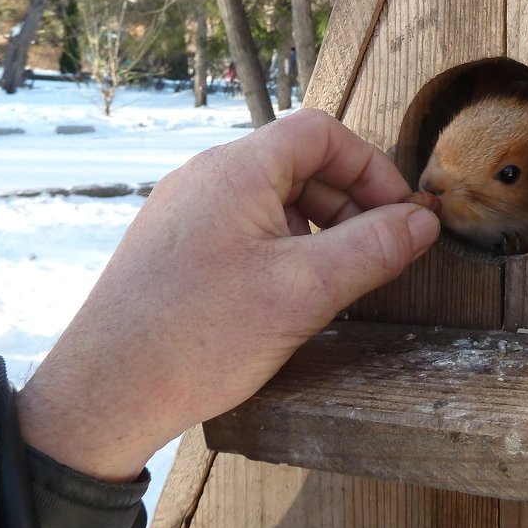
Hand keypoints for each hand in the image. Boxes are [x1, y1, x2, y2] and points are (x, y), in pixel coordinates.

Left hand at [16, 109, 439, 481]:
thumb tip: (423, 221)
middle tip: (376, 255)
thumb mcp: (304, 292)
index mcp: (235, 170)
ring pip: (270, 197)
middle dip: (348, 202)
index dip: (371, 168)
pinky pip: (241, 225)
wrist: (103, 396)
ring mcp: (183, 211)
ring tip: (335, 281)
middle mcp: (204, 177)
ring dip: (316, 228)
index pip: (321, 132)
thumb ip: (373, 249)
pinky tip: (287, 294)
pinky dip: (280, 246)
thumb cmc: (197, 339)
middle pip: (297, 162)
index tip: (399, 217)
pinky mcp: (172, 245)